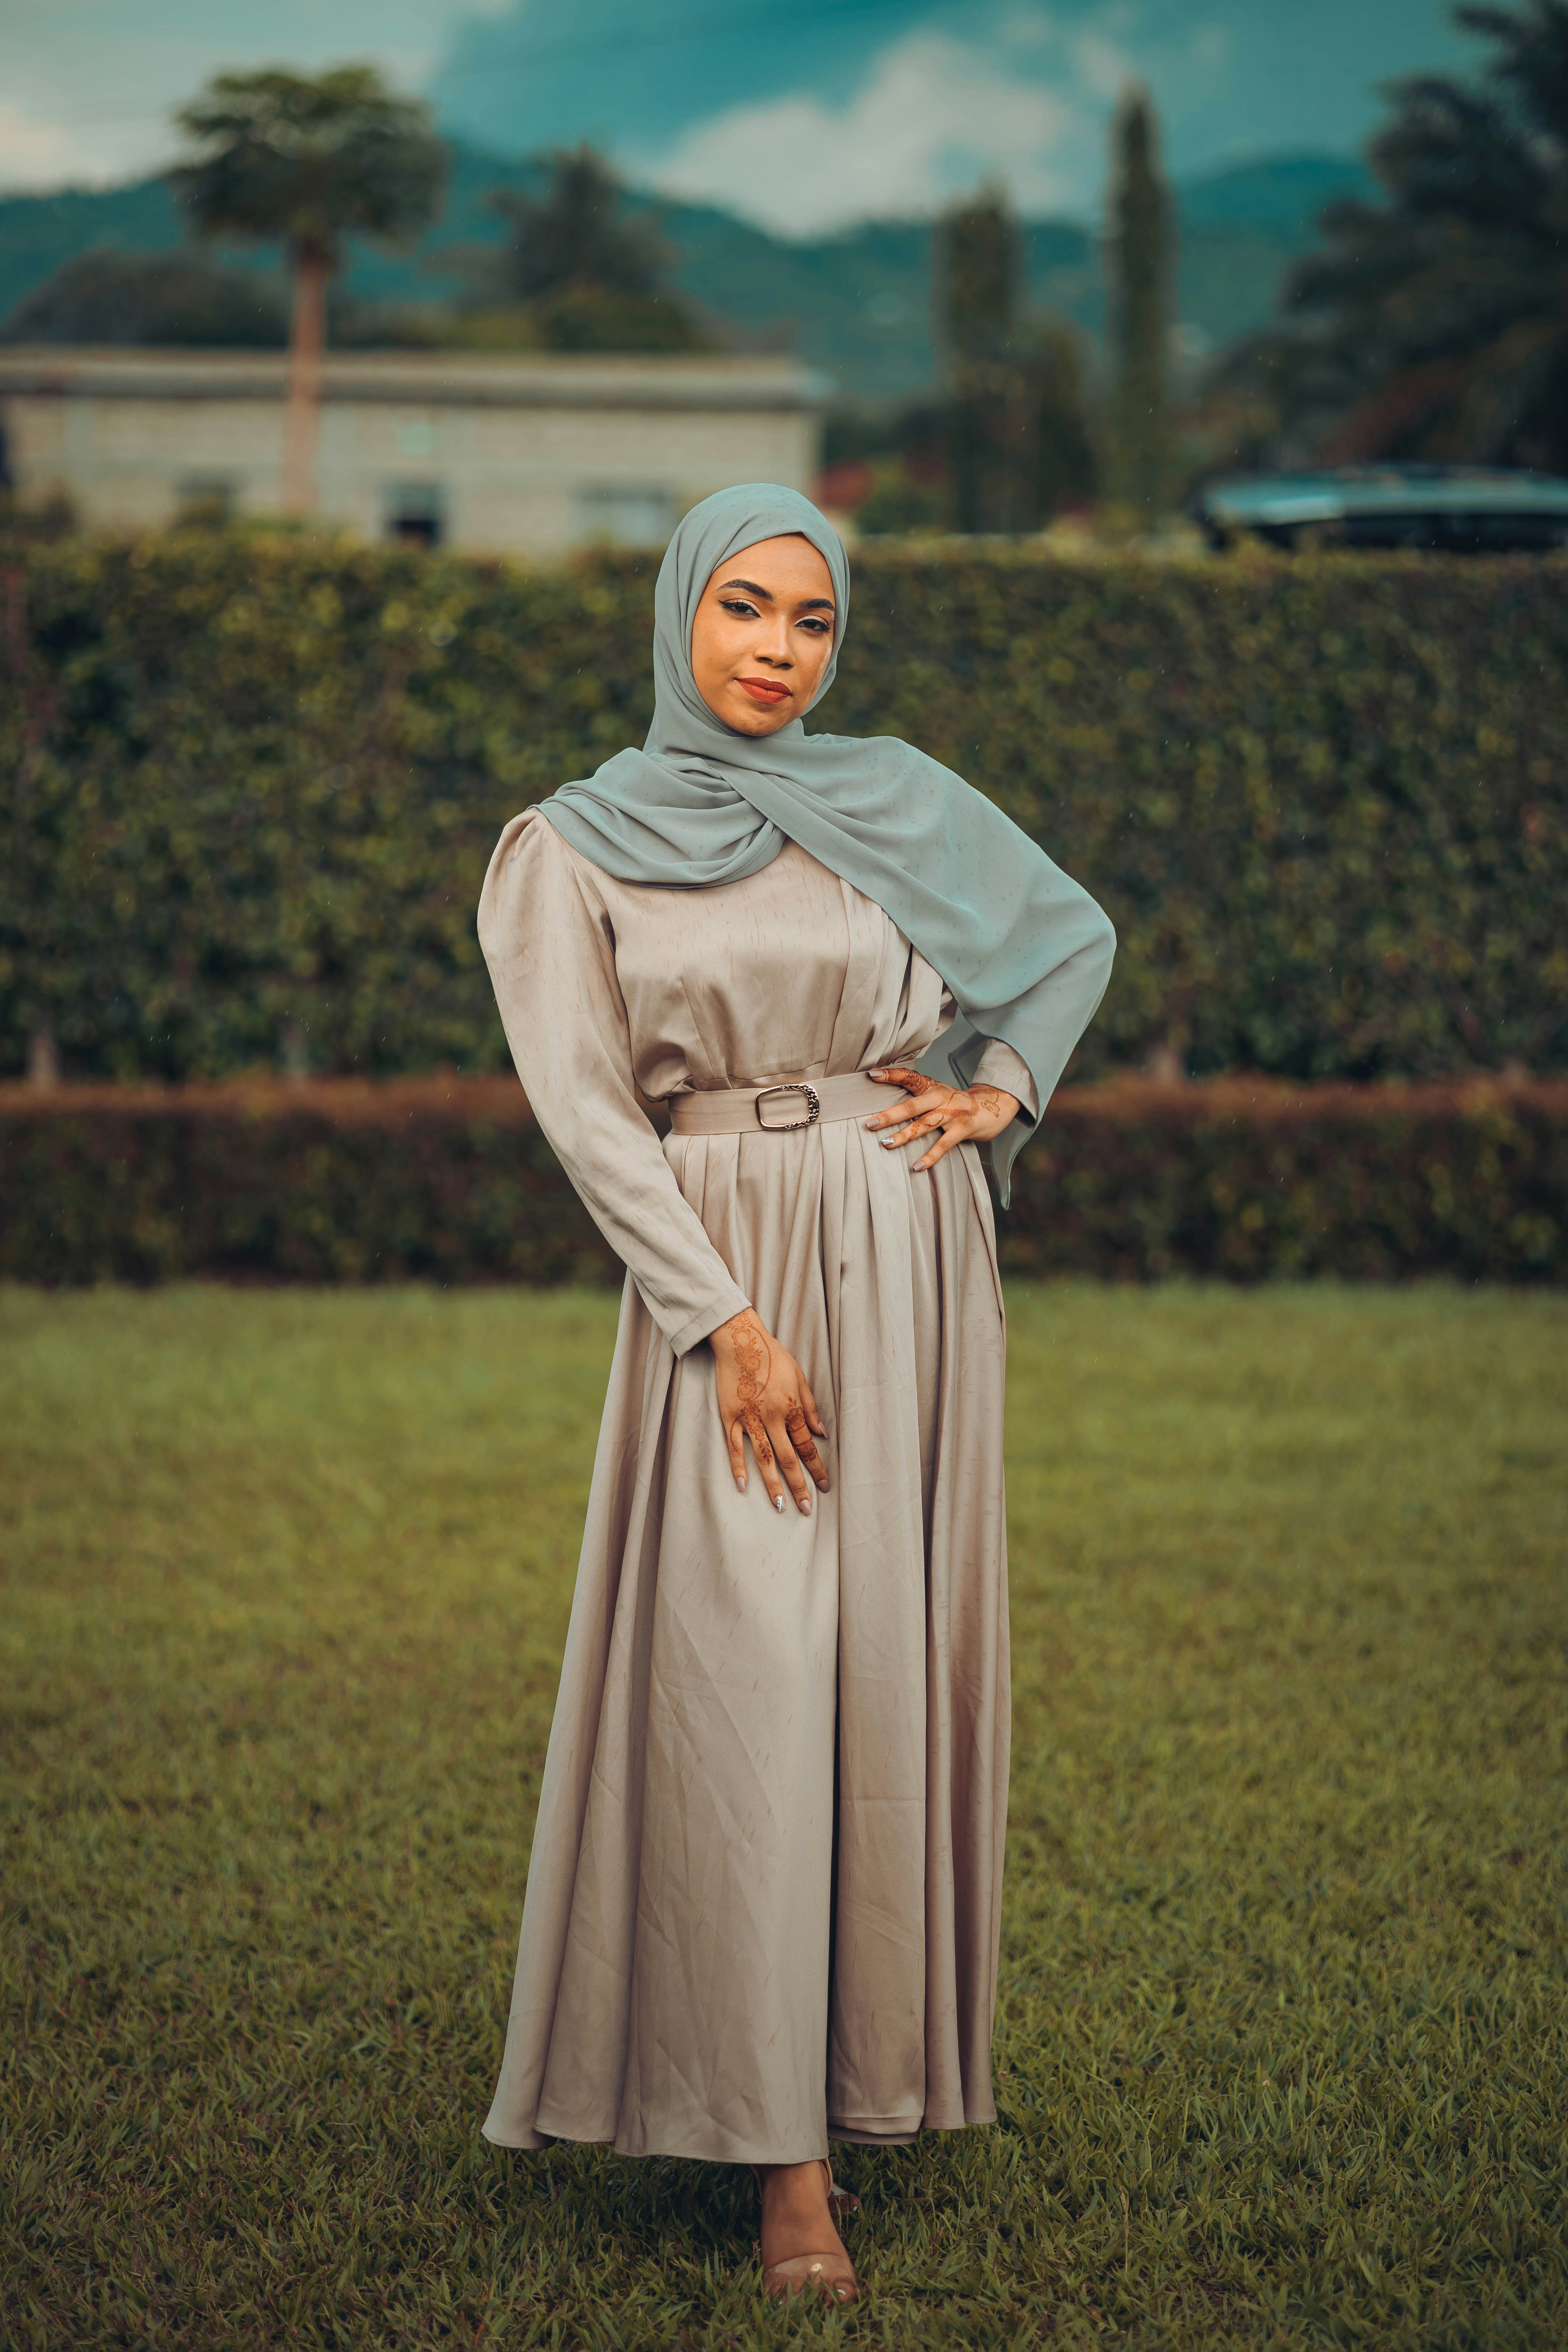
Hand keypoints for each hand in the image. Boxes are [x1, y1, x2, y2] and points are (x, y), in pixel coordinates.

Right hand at [709, 1307, 829, 1516]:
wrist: (740, 1340)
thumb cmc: (773, 1356)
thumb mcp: (799, 1377)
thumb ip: (810, 1407)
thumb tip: (821, 1434)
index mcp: (791, 1407)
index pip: (807, 1446)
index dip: (817, 1468)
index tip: (824, 1487)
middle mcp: (772, 1416)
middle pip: (788, 1458)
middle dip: (799, 1485)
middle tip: (806, 1509)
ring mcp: (749, 1418)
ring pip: (764, 1458)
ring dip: (772, 1485)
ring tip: (781, 1506)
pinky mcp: (730, 1416)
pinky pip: (735, 1446)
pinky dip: (738, 1466)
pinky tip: (743, 1485)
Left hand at [864, 1067, 1018, 1171]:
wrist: (993, 1107)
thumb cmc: (956, 1103)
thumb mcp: (937, 1094)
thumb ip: (917, 1097)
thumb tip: (885, 1108)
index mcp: (932, 1086)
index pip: (909, 1077)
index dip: (891, 1074)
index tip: (872, 1074)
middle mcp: (941, 1097)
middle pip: (913, 1106)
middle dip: (890, 1115)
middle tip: (870, 1123)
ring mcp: (952, 1113)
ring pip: (925, 1125)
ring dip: (905, 1135)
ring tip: (886, 1144)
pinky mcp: (963, 1129)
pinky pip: (944, 1145)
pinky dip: (930, 1156)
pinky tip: (917, 1167)